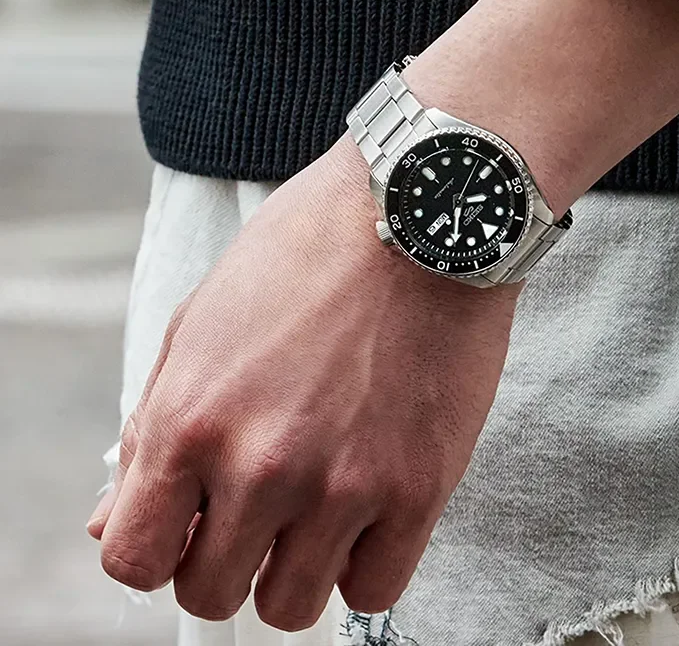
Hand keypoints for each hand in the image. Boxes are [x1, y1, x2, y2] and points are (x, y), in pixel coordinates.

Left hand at [88, 135, 519, 628]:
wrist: (417, 216)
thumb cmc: (308, 253)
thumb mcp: (202, 321)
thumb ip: (154, 427)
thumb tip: (115, 518)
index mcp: (190, 420)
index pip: (133, 560)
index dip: (156, 551)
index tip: (188, 529)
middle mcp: (259, 466)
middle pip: (210, 594)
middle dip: (225, 559)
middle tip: (259, 512)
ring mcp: (342, 485)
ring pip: (289, 608)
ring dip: (293, 568)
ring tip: (316, 507)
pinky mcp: (417, 489)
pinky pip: (374, 592)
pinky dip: (362, 564)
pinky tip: (366, 511)